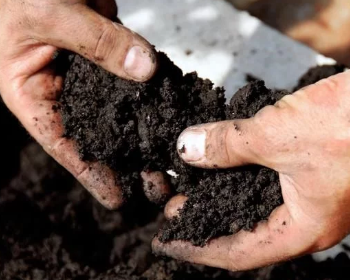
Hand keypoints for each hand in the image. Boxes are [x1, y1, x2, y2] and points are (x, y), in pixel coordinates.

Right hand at [0, 0, 158, 208]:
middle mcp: (62, 89)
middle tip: (159, 185)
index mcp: (32, 92)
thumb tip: (145, 69)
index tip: (118, 199)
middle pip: (98, 134)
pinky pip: (135, 77)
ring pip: (120, 109)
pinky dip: (152, 93)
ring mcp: (89, 73)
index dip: (91, 174)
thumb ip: (96, 41)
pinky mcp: (110, 53)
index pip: (63, 144)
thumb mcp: (48, 13)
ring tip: (171, 158)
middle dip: (128, 161)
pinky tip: (172, 112)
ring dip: (145, 133)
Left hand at [153, 71, 349, 270]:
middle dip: (206, 219)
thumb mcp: (276, 136)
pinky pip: (265, 176)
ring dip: (221, 192)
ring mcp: (310, 192)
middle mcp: (307, 217)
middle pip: (243, 229)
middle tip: (174, 207)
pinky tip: (222, 158)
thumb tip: (186, 148)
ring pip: (254, 202)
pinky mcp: (310, 167)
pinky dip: (240, 169)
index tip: (167, 242)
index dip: (198, 250)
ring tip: (191, 183)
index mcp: (304, 229)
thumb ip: (227, 145)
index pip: (237, 253)